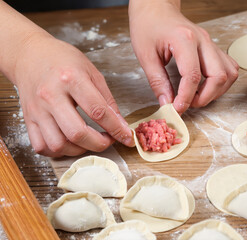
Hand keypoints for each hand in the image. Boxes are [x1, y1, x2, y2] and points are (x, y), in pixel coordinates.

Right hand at [13, 33, 133, 156]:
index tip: (126, 137)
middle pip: (77, 133)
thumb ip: (107, 100)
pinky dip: (58, 151)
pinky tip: (69, 143)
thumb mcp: (92, 72)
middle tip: (108, 140)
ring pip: (58, 144)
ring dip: (79, 150)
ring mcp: (37, 109)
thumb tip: (120, 124)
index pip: (98, 112)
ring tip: (88, 141)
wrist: (30, 54)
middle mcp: (51, 96)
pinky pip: (42, 146)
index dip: (116, 129)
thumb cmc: (62, 60)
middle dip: (99, 144)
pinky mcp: (28, 119)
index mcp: (71, 79)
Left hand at [129, 0, 238, 113]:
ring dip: (216, 91)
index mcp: (184, 39)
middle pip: (219, 76)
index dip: (186, 97)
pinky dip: (222, 82)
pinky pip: (228, 67)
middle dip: (205, 97)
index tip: (177, 108)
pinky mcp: (213, 47)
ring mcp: (211, 43)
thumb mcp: (145, 55)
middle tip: (188, 103)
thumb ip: (157, 81)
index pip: (193, 76)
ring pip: (229, 73)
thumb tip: (167, 103)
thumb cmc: (148, 25)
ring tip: (197, 96)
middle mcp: (203, 40)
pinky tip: (206, 86)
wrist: (156, 8)